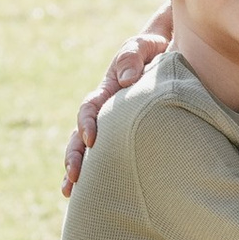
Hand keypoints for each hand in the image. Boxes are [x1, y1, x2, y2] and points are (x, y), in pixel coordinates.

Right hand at [60, 11, 171, 193]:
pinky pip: (110, 156)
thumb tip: (126, 81)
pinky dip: (100, 173)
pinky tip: (98, 194)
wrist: (168, 52)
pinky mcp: (125, 137)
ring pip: (88, 150)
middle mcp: (104, 112)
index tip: (91, 139)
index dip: (87, 123)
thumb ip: (133, 56)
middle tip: (73, 178)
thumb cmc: (153, 49)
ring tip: (70, 192)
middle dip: (74, 156)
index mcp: (107, 91)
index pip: (90, 108)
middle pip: (80, 136)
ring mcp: (113, 126)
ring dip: (78, 170)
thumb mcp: (142, 46)